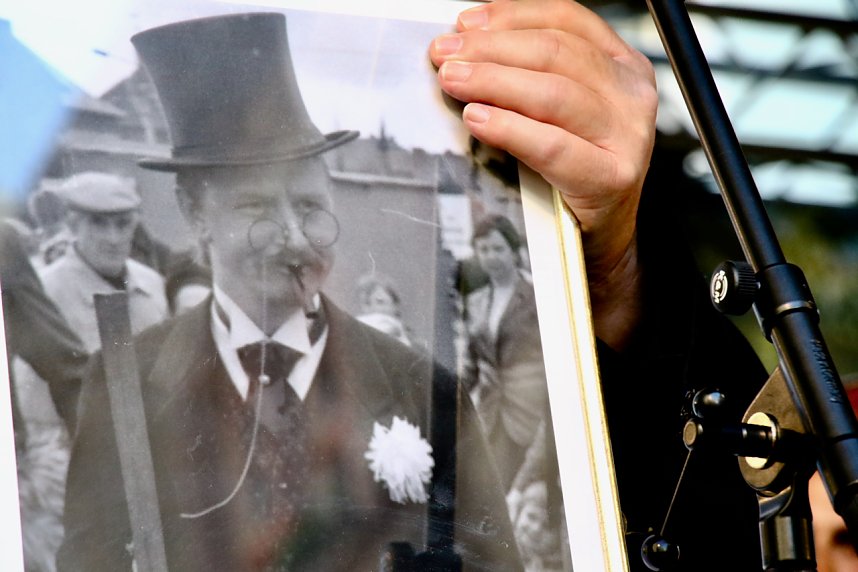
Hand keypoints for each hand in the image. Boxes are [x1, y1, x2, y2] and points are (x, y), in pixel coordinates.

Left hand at [430, 0, 656, 348]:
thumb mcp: (562, 111)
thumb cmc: (572, 170)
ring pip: (553, 93)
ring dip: (493, 82)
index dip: (512, 16)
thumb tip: (468, 45)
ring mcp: (628, 136)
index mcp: (622, 66)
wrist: (598, 237)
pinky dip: (509, 128)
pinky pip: (552, 145)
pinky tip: (477, 120)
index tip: (466, 23)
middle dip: (491, 49)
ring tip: (453, 81)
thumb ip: (531, 74)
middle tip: (445, 54)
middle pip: (556, 53)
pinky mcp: (613, 177)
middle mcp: (632, 95)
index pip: (568, 20)